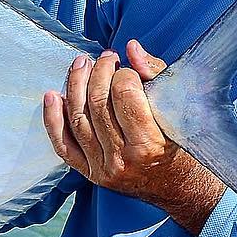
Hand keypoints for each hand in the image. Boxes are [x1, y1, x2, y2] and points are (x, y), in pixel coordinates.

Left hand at [43, 39, 224, 234]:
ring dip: (75, 85)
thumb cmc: (184, 144)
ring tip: (81, 65)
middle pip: (97, 103)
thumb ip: (156, 74)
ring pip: (78, 119)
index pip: (124, 94)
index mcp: (148, 144)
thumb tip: (131, 48)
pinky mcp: (90, 173)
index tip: (128, 69)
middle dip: (98, 72)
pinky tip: (52, 96)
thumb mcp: (179, 108)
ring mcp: (102, 169)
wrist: (181, 188)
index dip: (124, 73)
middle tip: (105, 58)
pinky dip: (53, 120)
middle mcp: (122, 160)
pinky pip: (63, 145)